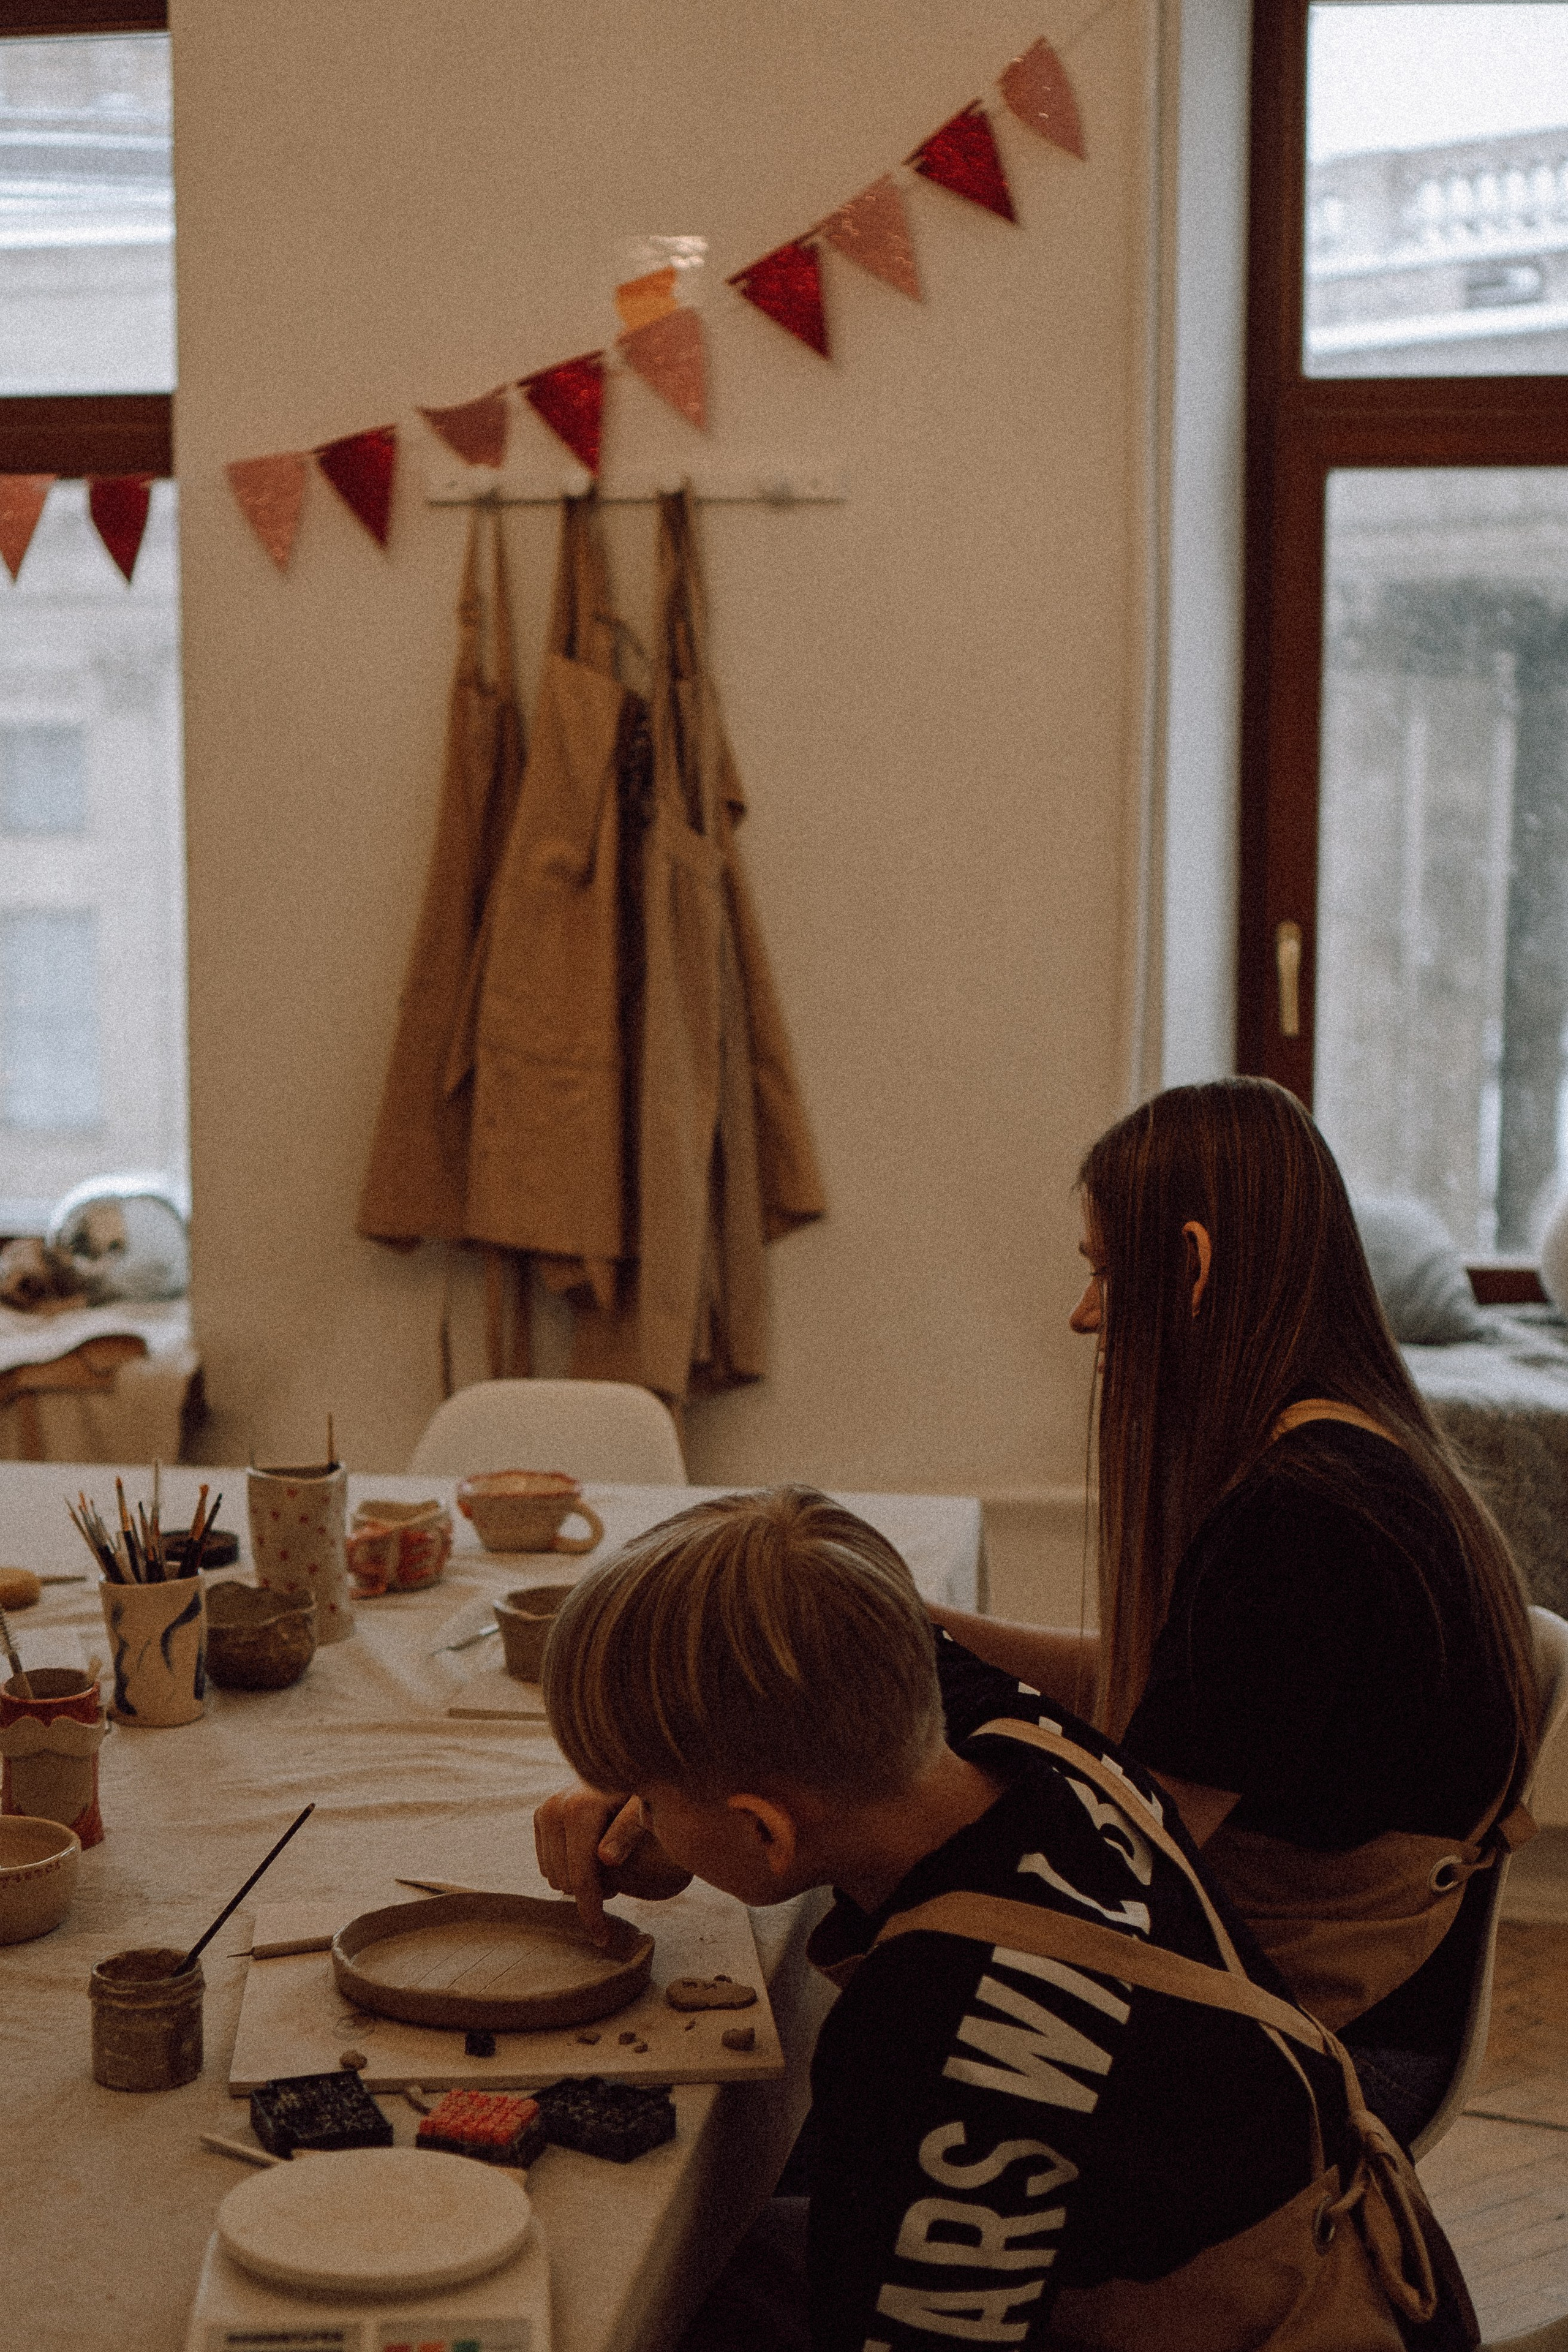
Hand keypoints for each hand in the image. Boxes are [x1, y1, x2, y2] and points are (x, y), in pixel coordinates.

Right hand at [534, 1784, 690, 1942]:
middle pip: (564, 1881)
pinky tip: (590, 1858)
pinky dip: (567, 1870)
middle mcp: (555, 1807)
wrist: (632, 1772)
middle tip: (618, 1883)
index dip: (591, 1913)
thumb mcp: (646, 1810)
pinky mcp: (541, 1815)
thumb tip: (605, 1858)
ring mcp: (545, 1810)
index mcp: (580, 1808)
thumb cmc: (647, 1794)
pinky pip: (547, 1865)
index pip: (581, 1877)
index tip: (603, 1940)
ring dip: (579, 1883)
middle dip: (590, 1893)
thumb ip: (629, 1831)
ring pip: (553, 1876)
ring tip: (608, 1867)